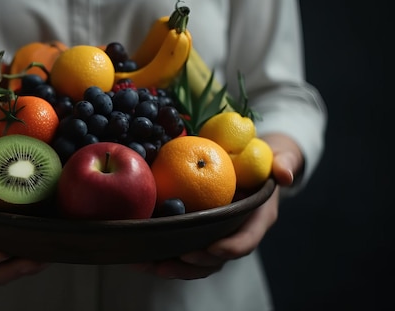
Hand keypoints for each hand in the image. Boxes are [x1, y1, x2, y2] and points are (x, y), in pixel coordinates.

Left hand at [131, 133, 302, 279]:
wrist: (257, 166)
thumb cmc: (266, 161)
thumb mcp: (279, 157)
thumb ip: (284, 162)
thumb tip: (284, 173)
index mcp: (257, 220)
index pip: (245, 241)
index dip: (229, 248)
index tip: (208, 249)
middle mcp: (237, 233)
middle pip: (215, 259)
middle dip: (191, 265)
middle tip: (166, 263)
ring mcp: (218, 236)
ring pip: (196, 261)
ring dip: (172, 265)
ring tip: (146, 264)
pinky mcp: (200, 233)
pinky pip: (183, 248)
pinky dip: (163, 253)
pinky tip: (139, 254)